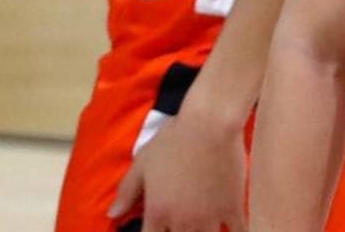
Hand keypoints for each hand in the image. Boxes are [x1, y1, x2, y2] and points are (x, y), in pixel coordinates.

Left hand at [108, 110, 248, 230]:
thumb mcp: (143, 163)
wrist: (210, 124)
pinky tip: (233, 230)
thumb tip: (111, 215)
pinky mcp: (232, 208)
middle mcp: (182, 221)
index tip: (158, 229)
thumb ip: (127, 191)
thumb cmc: (174, 139)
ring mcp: (209, 218)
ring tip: (203, 226)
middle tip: (180, 225)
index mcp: (157, 212)